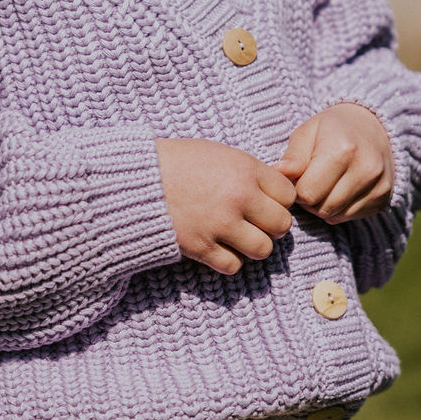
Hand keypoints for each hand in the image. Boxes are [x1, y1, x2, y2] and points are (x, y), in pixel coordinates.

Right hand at [156, 139, 295, 275]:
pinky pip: (234, 266)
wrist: (132, 181)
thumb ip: (250, 170)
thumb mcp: (218, 153)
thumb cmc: (176, 162)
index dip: (278, 200)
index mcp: (245, 169)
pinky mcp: (201, 247)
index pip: (288, 195)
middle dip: (270, 226)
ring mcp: (220, 224)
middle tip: (254, 223)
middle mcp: (238, 197)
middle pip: (281, 225)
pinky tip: (217, 247)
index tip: (264, 202)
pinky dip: (228, 260)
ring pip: (263, 249)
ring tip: (237, 238)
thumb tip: (281, 185)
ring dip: (252, 246)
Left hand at [276, 104, 394, 223]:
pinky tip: (340, 189)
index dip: (297, 188)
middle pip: (322, 208)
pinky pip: (349, 218)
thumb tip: (278, 173)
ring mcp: (379, 186)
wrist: (374, 127)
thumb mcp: (308, 132)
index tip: (300, 175)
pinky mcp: (384, 199)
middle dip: (310, 199)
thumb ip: (293, 156)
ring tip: (324, 184)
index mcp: (343, 150)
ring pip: (335, 216)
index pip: (307, 193)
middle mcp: (366, 170)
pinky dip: (339, 208)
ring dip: (323, 206)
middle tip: (310, 180)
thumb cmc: (332, 129)